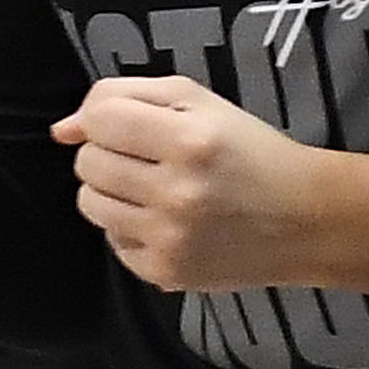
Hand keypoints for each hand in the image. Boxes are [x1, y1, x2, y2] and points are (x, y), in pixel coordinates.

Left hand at [56, 71, 368, 297]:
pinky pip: (112, 241)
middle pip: (88, 163)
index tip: (132, 128)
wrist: (307, 220)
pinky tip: (168, 221)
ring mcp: (170, 237)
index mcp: (191, 139)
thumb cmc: (249, 152)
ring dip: (113, 191)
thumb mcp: (198, 102)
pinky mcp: (166, 272)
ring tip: (156, 189)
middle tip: (152, 160)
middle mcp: (178, 191)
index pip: (98, 120)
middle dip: (110, 155)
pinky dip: (130, 228)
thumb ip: (122, 97)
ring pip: (90, 202)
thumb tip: (61, 129)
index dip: (105, 120)